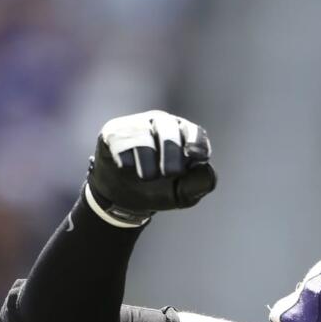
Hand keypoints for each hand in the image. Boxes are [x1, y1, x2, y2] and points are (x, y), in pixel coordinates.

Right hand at [86, 111, 216, 225]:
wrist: (124, 198)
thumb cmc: (160, 190)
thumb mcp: (184, 193)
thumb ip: (200, 183)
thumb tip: (207, 169)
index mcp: (183, 134)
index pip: (194, 132)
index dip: (196, 142)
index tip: (195, 155)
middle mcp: (160, 123)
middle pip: (169, 131)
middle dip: (171, 157)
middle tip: (168, 174)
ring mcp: (136, 125)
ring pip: (143, 138)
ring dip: (147, 166)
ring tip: (146, 177)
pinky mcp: (113, 133)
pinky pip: (121, 144)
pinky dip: (127, 163)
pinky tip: (126, 168)